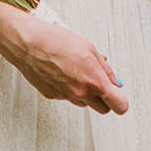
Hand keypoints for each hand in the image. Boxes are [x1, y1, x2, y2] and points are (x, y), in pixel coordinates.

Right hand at [5, 21, 128, 114]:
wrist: (30, 44)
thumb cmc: (57, 41)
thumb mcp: (89, 48)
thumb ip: (105, 68)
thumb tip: (115, 81)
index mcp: (94, 80)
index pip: (118, 105)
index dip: (121, 102)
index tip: (119, 97)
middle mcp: (82, 93)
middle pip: (103, 109)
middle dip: (105, 99)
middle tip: (100, 83)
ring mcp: (67, 96)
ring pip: (85, 103)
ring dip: (86, 93)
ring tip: (77, 71)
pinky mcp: (54, 97)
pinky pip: (69, 97)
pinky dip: (70, 88)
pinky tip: (63, 72)